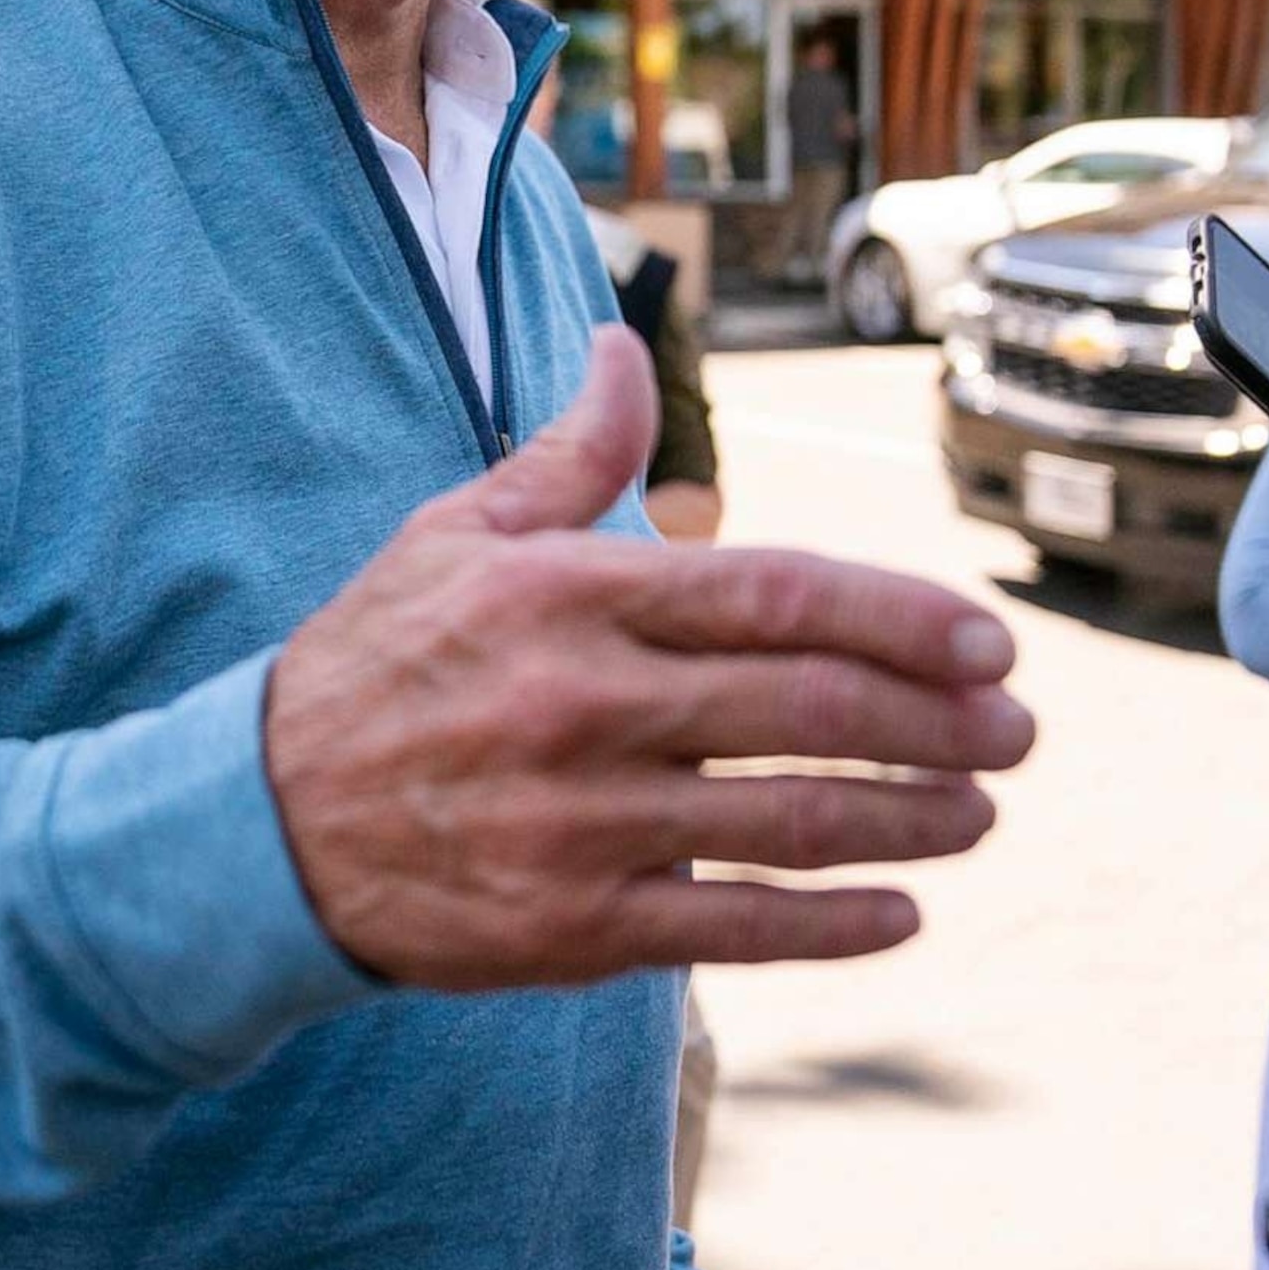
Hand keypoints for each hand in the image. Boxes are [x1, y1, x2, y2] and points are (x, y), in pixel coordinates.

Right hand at [263, 327, 1035, 989]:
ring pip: (786, 822)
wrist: (249, 827)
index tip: (991, 642)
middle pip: (805, 706)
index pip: (774, 593)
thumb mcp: (456, 534)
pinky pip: (728, 929)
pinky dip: (827, 925)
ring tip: (981, 811)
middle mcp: (583, 705)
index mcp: (571, 595)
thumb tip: (623, 341)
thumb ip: (568, 452)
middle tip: (1019, 729)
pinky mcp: (567, 927)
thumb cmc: (376, 662)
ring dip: (907, 819)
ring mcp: (579, 824)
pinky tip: (899, 912)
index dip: (901, 618)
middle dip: (936, 720)